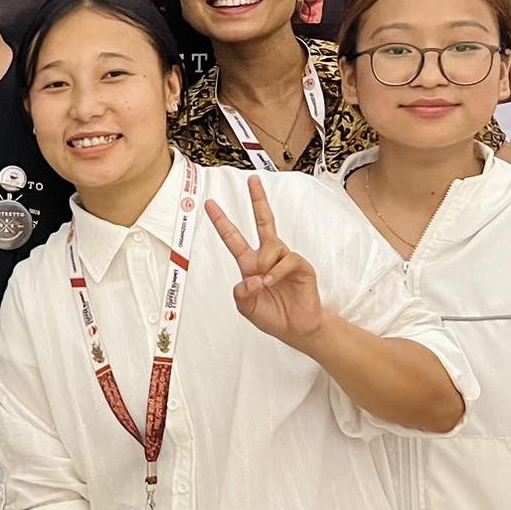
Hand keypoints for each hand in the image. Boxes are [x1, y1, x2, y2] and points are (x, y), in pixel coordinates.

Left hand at [206, 176, 324, 346]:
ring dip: (264, 264)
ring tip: (265, 283)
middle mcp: (267, 257)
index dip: (222, 221)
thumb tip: (251, 278)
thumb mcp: (246, 307)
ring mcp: (285, 259)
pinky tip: (272, 282)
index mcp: (250, 264)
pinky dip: (277, 272)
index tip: (209, 204)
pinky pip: (287, 259)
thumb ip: (241, 293)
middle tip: (253, 181)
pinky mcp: (301, 266)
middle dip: (258, 200)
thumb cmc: (272, 315)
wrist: (297, 328)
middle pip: (264, 222)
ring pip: (271, 244)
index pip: (233, 238)